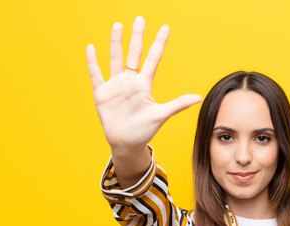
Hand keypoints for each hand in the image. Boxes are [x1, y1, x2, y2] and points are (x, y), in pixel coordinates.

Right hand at [85, 16, 201, 150]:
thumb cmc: (144, 130)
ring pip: (115, 58)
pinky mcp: (102, 93)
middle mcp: (130, 81)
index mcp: (144, 84)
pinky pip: (96, 74)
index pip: (153, 58)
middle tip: (140, 18)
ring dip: (116, 42)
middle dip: (137, 36)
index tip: (165, 28)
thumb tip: (198, 97)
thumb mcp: (161, 115)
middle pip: (134, 53)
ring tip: (118, 25)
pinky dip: (93, 61)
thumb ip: (178, 104)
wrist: (126, 143)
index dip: (159, 43)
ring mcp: (115, 85)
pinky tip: (91, 47)